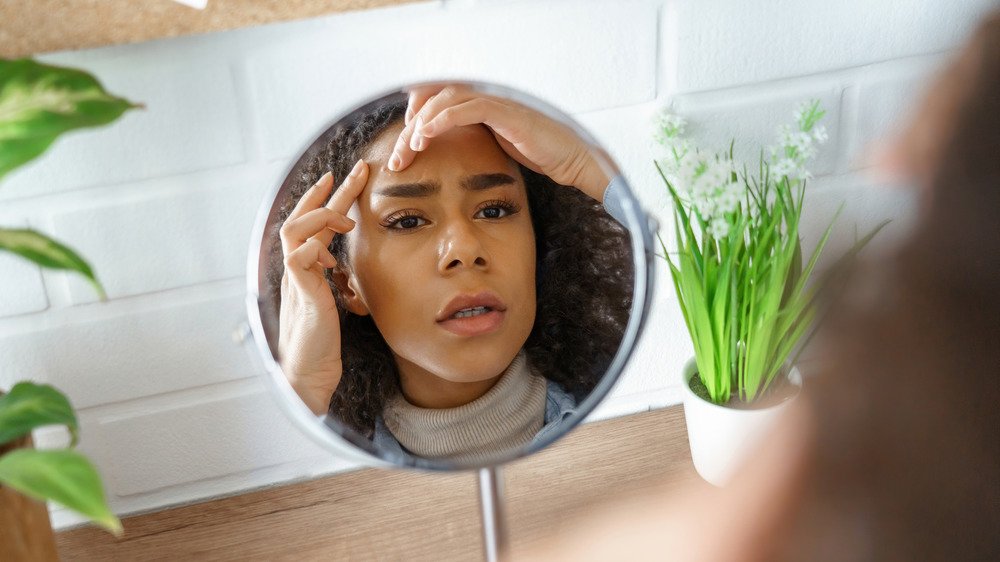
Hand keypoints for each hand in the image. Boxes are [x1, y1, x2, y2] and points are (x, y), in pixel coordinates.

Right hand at [278, 160, 367, 414]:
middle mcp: (295, 268)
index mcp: (305, 268)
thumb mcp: (334, 301)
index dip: (327, 200)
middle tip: (356, 170)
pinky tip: (331, 255)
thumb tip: (345, 265)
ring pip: (295, 230)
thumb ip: (336, 280)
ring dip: (321, 218)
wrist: (308, 372)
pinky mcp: (300, 293)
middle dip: (328, 192)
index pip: (313, 224)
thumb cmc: (322, 342)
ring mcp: (295, 279)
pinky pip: (298, 256)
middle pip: (302, 218)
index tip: (344, 180)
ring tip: (346, 220)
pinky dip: (315, 247)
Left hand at [388, 84, 609, 201]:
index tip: (403, 145)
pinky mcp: (507, 113)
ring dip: (423, 122)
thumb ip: (476, 144)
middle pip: (436, 98)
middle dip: (412, 125)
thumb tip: (449, 156)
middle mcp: (487, 99)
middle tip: (398, 155)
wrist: (572, 160)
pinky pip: (468, 108)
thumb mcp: (498, 150)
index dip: (416, 117)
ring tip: (410, 147)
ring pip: (447, 99)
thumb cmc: (541, 156)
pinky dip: (443, 119)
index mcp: (483, 106)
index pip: (439, 100)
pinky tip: (427, 134)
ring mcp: (497, 103)